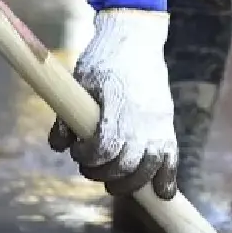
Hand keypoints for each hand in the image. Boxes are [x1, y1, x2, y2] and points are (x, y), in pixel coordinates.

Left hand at [48, 10, 178, 198]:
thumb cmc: (103, 59)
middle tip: (90, 167)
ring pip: (150, 168)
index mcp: (118, 104)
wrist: (136, 39)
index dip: (89, 157)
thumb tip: (59, 147)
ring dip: (131, 183)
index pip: (106, 147)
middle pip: (127, 164)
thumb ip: (68, 116)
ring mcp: (158, 122)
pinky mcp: (167, 124)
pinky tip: (160, 193)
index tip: (78, 152)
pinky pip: (172, 159)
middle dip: (104, 174)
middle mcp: (142, 117)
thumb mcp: (79, 82)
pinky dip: (167, 179)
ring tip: (113, 181)